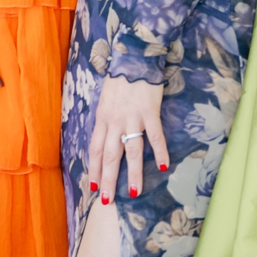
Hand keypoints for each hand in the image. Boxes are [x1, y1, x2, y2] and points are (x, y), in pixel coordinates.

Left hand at [89, 77, 167, 205]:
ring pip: (131, 150)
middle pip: (110, 156)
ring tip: (134, 192)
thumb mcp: (106, 99)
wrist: (135, 56)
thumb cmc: (120, 78)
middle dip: (108, 180)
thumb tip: (106, 139)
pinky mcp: (150, 111)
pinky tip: (163, 166)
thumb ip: (106, 120)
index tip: (92, 188)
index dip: (93, 169)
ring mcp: (133, 117)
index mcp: (102, 118)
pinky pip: (155, 136)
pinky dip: (160, 151)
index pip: (95, 149)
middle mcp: (114, 120)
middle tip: (107, 201)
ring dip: (133, 173)